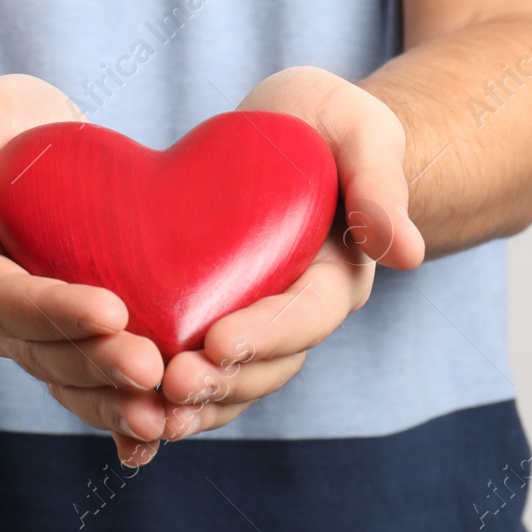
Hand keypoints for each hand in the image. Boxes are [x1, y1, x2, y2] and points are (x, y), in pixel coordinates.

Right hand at [0, 74, 168, 465]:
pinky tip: (155, 440)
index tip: (112, 311)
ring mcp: (33, 333)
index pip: (12, 300)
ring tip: (165, 418)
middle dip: (100, 366)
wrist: (9, 143)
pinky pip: (91, 382)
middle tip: (154, 371)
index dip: (60, 311)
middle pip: (47, 352)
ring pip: (72, 379)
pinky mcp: (70, 334)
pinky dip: (118, 415)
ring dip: (115, 403)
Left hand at [158, 66, 425, 439]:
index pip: (307, 316)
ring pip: (230, 379)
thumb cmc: (329, 121)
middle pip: (267, 364)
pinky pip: (195, 364)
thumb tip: (405, 253)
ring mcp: (255, 319)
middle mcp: (297, 311)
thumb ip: (380, 185)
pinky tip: (125, 405)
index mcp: (336, 274)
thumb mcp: (360, 132)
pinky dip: (163, 392)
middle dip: (221, 380)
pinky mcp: (213, 314)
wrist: (291, 126)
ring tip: (143, 409)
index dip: (266, 333)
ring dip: (191, 401)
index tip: (219, 341)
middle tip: (171, 384)